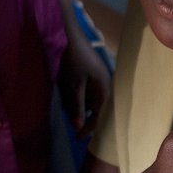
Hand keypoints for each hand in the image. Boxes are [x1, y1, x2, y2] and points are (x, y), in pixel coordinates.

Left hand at [59, 12, 111, 139]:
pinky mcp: (89, 74)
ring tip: (71, 118)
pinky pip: (86, 92)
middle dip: (86, 120)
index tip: (78, 138)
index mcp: (104, 87)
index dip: (88, 127)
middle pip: (98, 109)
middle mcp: (104, 84)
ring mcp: (97, 79)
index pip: (99, 114)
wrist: (68, 33)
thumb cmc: (72, 58)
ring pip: (91, 101)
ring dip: (82, 110)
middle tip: (76, 133)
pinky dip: (78, 100)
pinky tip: (69, 103)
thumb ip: (77, 105)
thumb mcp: (73, 84)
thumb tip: (79, 125)